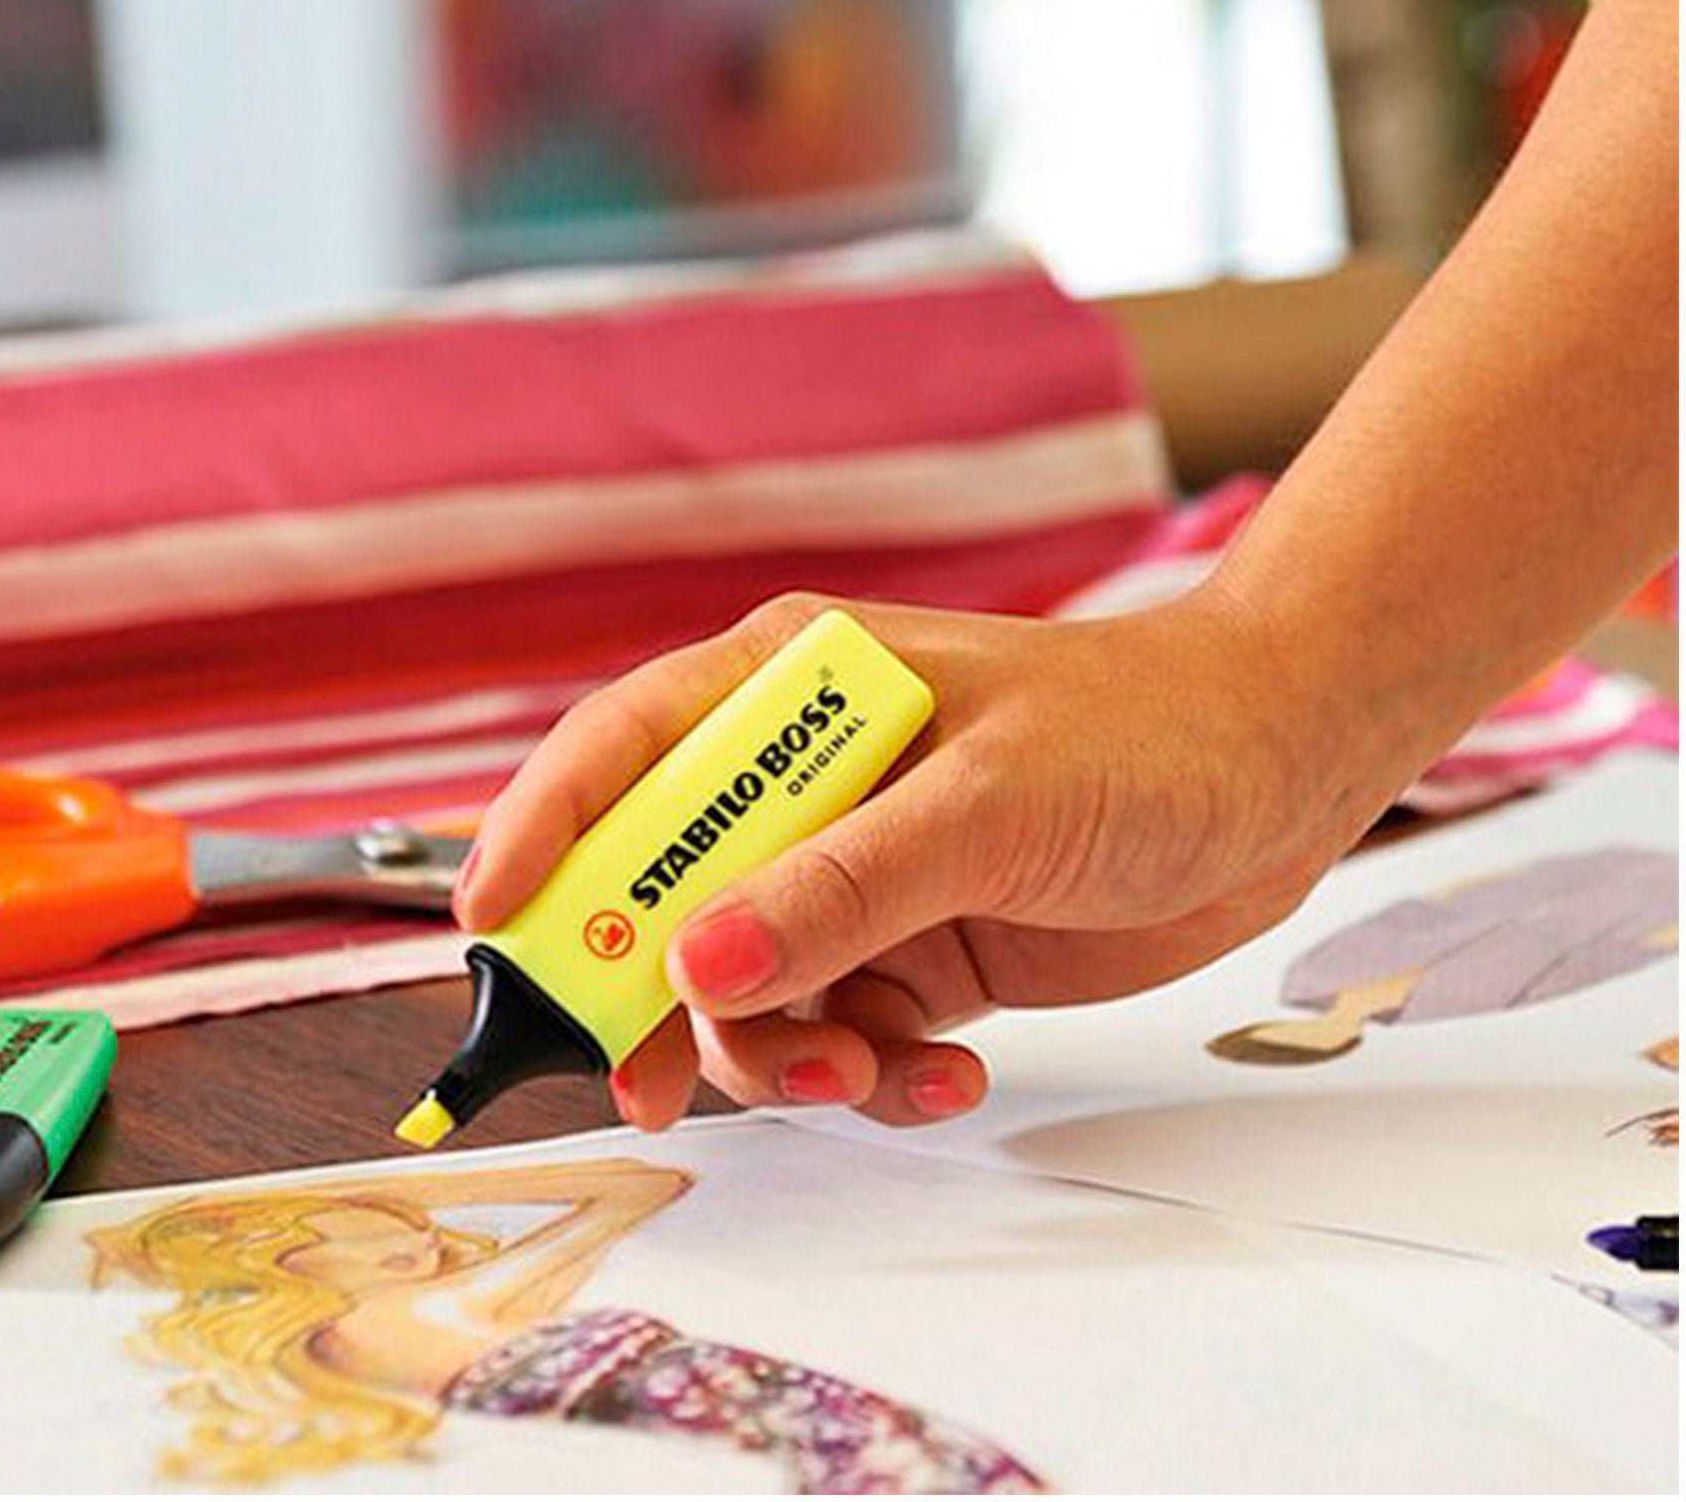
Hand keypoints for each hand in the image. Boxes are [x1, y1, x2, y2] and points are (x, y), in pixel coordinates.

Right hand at [458, 587, 1409, 1130]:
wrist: (1280, 770)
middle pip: (663, 892)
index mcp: (791, 690)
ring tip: (861, 1072)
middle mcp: (803, 782)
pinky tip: (941, 1072)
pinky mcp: (911, 945)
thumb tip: (695, 966)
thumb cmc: (1137, 730)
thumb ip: (843, 883)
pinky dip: (870, 1072)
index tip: (491, 929)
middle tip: (660, 1081)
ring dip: (779, 1052)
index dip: (543, 834)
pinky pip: (839, 1030)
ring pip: (746, 985)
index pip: (624, 753)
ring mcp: (854, 871)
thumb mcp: (985, 802)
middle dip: (655, 991)